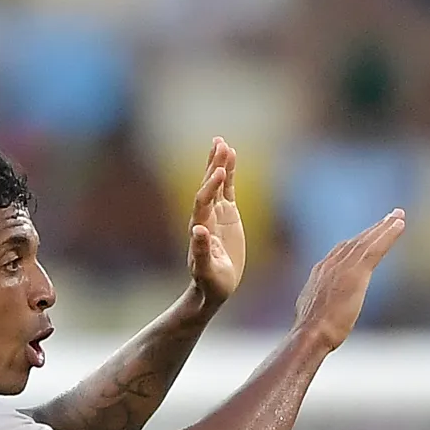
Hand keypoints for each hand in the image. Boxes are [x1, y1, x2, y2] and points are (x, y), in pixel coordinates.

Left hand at [185, 138, 245, 309]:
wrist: (214, 286)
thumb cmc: (210, 282)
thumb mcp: (207, 270)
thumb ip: (201, 251)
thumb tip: (198, 230)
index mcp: (200, 227)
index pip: (203, 201)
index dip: (211, 186)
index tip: (221, 171)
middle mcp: (205, 216)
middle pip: (208, 185)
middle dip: (213, 166)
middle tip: (219, 144)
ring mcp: (216, 213)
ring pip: (217, 184)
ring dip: (219, 163)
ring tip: (222, 143)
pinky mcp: (228, 214)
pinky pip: (228, 190)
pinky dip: (230, 175)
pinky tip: (231, 158)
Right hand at [292, 210, 408, 349]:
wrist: (311, 333)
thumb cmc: (312, 333)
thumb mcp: (313, 315)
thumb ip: (321, 307)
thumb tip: (321, 316)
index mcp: (321, 272)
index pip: (342, 251)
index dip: (356, 242)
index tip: (368, 235)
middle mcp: (331, 264)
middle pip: (356, 241)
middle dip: (373, 229)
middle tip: (391, 217)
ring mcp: (344, 266)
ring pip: (367, 241)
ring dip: (384, 227)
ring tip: (399, 216)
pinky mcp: (356, 272)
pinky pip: (375, 248)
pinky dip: (388, 234)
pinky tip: (400, 224)